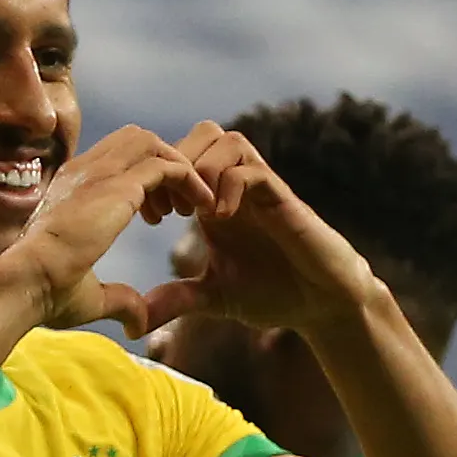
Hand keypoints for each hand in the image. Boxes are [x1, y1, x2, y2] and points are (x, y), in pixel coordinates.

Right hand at [5, 126, 214, 332]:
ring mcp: (99, 174)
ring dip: (180, 168)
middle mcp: (83, 172)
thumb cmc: (43, 292)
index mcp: (69, 189)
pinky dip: (189, 179)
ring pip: (153, 144)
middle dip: (163, 164)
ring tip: (196, 205)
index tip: (158, 216)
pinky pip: (166, 165)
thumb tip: (137, 324)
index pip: (113, 160)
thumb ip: (118, 300)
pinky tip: (201, 207)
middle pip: (135, 140)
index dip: (143, 182)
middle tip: (179, 206)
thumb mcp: (88, 296)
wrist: (25, 282)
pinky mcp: (119, 186)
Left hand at [143, 122, 390, 338]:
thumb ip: (176, 300)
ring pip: (227, 140)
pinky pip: (253, 170)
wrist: (322, 303)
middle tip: (168, 210)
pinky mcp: (284, 200)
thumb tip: (133, 323)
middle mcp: (237, 186)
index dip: (158, 178)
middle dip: (177, 164)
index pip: (181, 158)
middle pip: (201, 133)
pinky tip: (219, 219)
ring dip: (202, 170)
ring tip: (192, 213)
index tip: (149, 218)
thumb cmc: (274, 293)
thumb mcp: (213, 297)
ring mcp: (262, 189)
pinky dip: (230, 186)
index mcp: (214, 201)